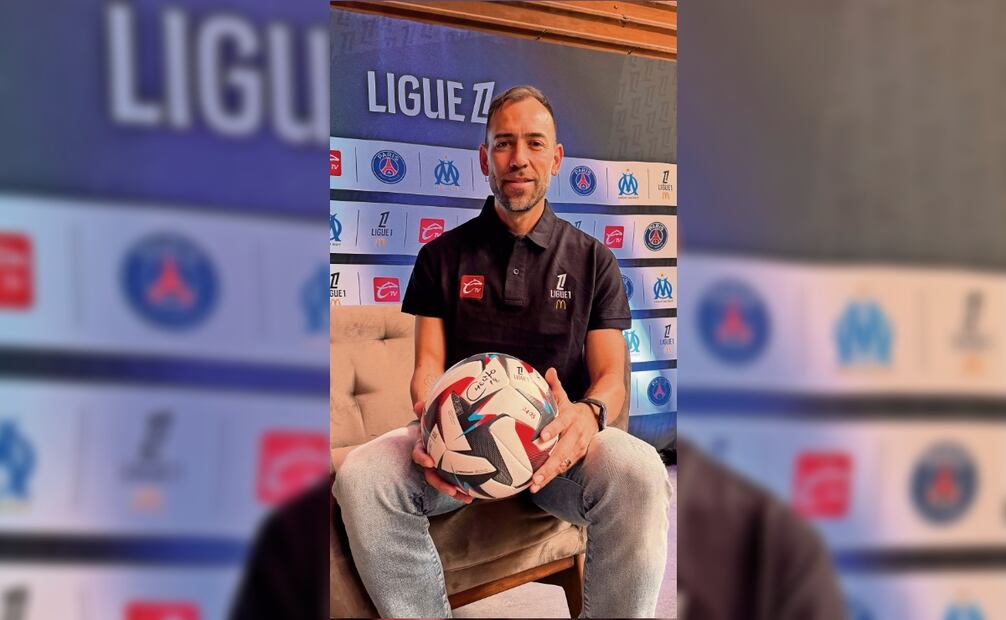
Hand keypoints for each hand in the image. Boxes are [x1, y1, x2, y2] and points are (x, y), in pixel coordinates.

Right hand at [410, 401, 472, 503]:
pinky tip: (476, 495)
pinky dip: (464, 489)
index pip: (418, 453)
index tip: (429, 462)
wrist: (438, 427)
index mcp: (423, 447)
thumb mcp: (430, 415)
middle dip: (440, 484)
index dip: (422, 458)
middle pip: (431, 475)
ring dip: (454, 491)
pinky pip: (456, 482)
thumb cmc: (435, 421)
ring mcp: (440, 468)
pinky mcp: (450, 472)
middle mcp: (430, 460)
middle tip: (450, 489)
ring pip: (444, 482)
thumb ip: (424, 410)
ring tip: (467, 498)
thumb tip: (417, 404)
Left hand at [529, 368, 599, 492]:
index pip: (561, 423)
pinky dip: (552, 477)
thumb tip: (549, 370)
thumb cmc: (572, 409)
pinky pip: (564, 468)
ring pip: (563, 463)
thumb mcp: (565, 397)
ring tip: (535, 485)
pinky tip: (539, 485)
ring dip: (549, 475)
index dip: (552, 430)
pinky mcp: (578, 456)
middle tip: (535, 475)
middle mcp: (575, 434)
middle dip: (548, 464)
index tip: (542, 437)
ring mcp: (578, 447)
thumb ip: (555, 386)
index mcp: (570, 418)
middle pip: (561, 451)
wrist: (596, 417)